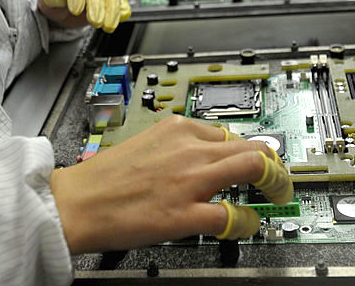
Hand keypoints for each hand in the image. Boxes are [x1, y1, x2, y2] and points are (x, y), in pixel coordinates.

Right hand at [50, 116, 290, 253]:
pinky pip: (233, 215)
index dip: (248, 149)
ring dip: (273, 182)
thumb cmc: (102, 178)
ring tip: (276, 195)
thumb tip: (197, 155)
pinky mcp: (186, 213)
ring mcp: (190, 180)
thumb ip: (174, 146)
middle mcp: (189, 148)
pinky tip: (245, 224)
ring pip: (253, 168)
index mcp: (177, 129)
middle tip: (278, 178)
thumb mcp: (144, 143)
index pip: (229, 132)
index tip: (255, 158)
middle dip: (273, 163)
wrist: (76, 203)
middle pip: (251, 146)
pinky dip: (247, 221)